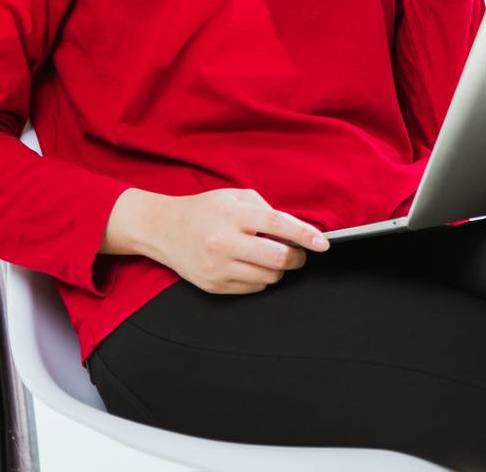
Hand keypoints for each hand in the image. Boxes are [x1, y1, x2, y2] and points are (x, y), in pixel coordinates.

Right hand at [146, 188, 328, 294]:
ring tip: (272, 257)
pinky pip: (253, 288)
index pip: (277, 225)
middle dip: (297, 257)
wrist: (163, 229)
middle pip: (277, 258)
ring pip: (268, 277)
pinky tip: (253, 265)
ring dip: (279, 269)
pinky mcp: (213, 285)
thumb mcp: (235, 197)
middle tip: (300, 253)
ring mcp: (217, 267)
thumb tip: (296, 230)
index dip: (304, 235)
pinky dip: (261, 278)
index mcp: (232, 214)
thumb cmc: (204, 210)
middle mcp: (223, 242)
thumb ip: (266, 210)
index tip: (322, 244)